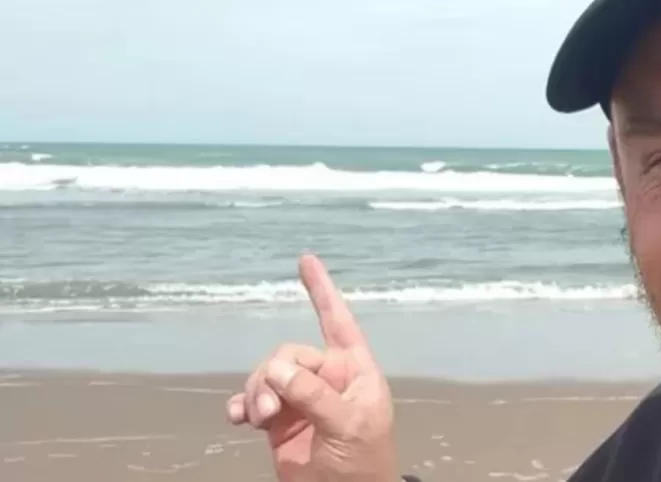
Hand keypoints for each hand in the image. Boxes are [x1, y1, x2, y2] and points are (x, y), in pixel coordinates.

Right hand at [226, 254, 396, 481]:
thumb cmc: (363, 463)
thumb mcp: (347, 425)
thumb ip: (314, 395)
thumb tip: (277, 368)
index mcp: (353, 370)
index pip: (337, 322)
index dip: (322, 290)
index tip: (306, 259)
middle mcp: (326, 378)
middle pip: (288, 354)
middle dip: (272, 375)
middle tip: (271, 410)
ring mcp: (300, 399)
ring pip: (266, 376)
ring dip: (256, 394)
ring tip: (259, 420)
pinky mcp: (278, 422)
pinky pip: (250, 402)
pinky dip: (240, 407)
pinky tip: (237, 418)